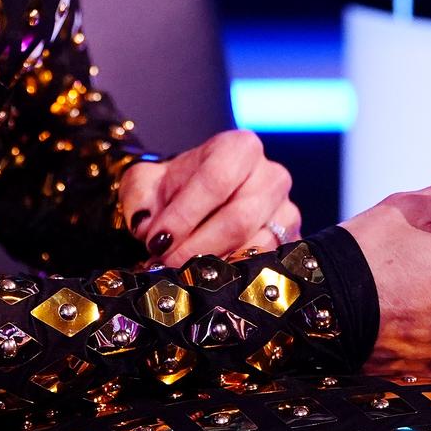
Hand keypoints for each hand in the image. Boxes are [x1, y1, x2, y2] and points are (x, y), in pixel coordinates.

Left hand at [117, 129, 298, 264]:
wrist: (201, 202)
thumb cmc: (177, 189)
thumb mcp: (148, 181)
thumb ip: (138, 195)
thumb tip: (145, 223)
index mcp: (240, 148)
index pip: (216, 180)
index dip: (185, 214)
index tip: (156, 241)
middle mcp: (272, 176)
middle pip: (238, 219)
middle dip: (196, 247)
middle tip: (165, 264)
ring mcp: (287, 212)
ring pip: (256, 247)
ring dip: (214, 267)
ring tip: (182, 274)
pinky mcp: (292, 244)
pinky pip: (269, 267)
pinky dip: (235, 278)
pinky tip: (208, 282)